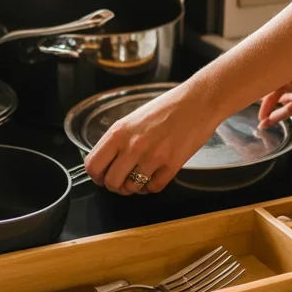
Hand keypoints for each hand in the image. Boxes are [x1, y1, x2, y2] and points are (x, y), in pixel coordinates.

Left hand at [85, 84, 219, 195]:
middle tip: (123, 181)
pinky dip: (152, 186)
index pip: (93, 165)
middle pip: (111, 182)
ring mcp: (152, 157)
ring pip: (132, 188)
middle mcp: (132, 146)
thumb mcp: (133, 119)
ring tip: (141, 176)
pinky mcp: (171, 166)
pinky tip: (155, 176)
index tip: (103, 177)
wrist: (198, 102)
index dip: (97, 176)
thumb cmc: (168, 107)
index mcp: (119, 132)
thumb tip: (108, 161)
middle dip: (116, 186)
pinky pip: (154, 188)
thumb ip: (119, 140)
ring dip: (135, 187)